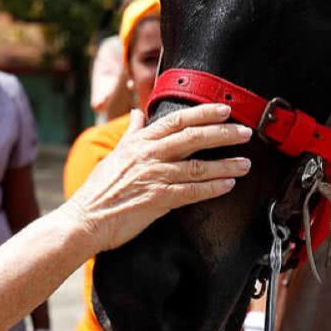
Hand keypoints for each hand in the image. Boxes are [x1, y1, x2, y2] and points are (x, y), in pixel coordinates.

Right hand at [63, 106, 252, 255]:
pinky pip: (191, 192)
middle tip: (245, 132)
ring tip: (245, 163)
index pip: (176, 120)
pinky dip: (212, 188)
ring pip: (197, 166)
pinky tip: (228, 185)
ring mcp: (153, 177)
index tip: (224, 109)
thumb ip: (131, 134)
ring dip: (225, 164)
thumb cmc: (98, 191)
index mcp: (139, 143)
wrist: (85, 220)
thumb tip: (137, 114)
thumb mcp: (114, 155)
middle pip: (192, 138)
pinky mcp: (157, 200)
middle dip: (222, 133)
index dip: (203, 113)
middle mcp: (148, 156)